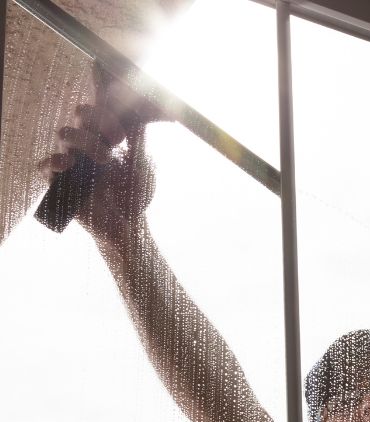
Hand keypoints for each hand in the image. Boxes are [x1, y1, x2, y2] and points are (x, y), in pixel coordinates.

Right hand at [38, 65, 161, 242]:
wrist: (127, 226)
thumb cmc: (135, 196)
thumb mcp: (142, 165)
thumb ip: (139, 140)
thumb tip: (140, 113)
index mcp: (109, 136)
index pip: (102, 108)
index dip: (99, 85)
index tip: (102, 69)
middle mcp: (90, 144)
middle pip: (84, 116)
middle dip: (99, 118)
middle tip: (116, 136)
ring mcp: (75, 161)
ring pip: (67, 135)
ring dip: (84, 140)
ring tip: (102, 158)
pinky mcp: (63, 182)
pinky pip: (48, 165)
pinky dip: (54, 162)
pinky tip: (67, 164)